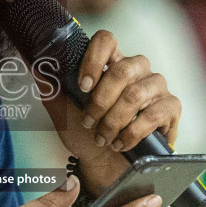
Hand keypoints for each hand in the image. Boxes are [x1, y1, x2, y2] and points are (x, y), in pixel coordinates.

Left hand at [40, 29, 182, 191]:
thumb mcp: (63, 111)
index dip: (94, 59)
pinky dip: (132, 132)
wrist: (106, 165)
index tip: (83, 86)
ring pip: (136, 94)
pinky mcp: (171, 108)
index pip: (107, 40)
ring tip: (103, 138)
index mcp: (111, 63)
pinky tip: (121, 143)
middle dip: (101, 101)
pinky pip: (154, 114)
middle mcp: (137, 69)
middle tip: (89, 122)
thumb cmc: (86, 135)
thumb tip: (34, 62)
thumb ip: (51, 86)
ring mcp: (156, 87)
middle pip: (123, 69)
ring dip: (114, 120)